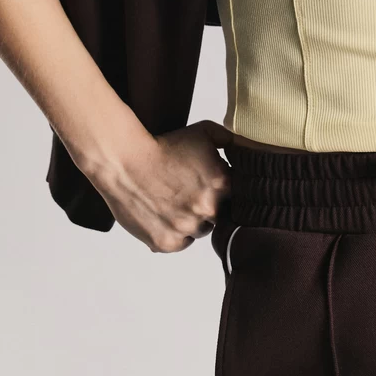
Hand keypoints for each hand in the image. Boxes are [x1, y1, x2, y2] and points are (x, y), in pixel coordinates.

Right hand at [88, 118, 233, 252]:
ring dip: (193, 221)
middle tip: (191, 193)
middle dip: (209, 206)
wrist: (127, 162)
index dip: (223, 191)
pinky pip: (180, 244)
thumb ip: (231, 140)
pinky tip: (167, 215)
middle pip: (219, 215)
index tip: (211, 186)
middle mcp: (207, 209)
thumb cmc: (165, 146)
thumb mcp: (204, 132)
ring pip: (200, 231)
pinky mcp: (166, 243)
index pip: (237, 196)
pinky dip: (176, 234)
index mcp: (222, 184)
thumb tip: (249, 149)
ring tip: (177, 203)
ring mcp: (186, 228)